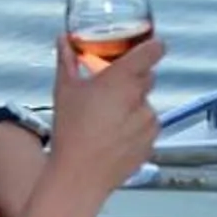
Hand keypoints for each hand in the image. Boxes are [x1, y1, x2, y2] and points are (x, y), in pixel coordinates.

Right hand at [45, 32, 160, 196]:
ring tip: (106, 119)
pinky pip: (148, 126)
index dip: (153, 45)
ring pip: (146, 103)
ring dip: (133, 105)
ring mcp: (149, 121)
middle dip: (132, 79)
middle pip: (147, 77)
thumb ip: (67, 60)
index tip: (149, 45)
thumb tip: (64, 41)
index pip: (153, 50)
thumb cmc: (71, 133)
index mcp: (122, 79)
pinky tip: (114, 135)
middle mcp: (140, 98)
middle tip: (111, 87)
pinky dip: (136, 127)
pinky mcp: (152, 141)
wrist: (80, 176)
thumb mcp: (64, 90)